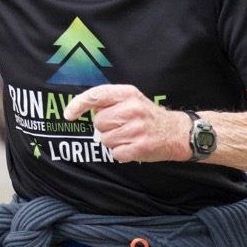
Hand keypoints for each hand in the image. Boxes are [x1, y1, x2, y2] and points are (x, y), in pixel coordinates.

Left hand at [63, 84, 189, 162]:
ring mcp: (137, 129)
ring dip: (113, 141)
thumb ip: (109, 101)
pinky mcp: (140, 147)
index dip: (78, 104)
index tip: (68, 114)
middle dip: (105, 127)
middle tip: (121, 126)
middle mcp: (132, 109)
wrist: (178, 132)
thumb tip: (84, 108)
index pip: (95, 95)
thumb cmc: (147, 116)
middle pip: (98, 122)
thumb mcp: (131, 99)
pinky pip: (115, 153)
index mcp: (127, 93)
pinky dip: (121, 152)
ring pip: (104, 139)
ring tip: (129, 136)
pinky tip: (133, 146)